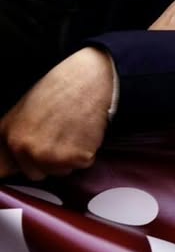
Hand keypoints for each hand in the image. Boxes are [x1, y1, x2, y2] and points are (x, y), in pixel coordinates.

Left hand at [1, 48, 113, 180]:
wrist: (88, 78)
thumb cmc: (60, 89)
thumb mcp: (23, 111)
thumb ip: (15, 137)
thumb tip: (9, 161)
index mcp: (8, 135)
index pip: (4, 169)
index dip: (21, 164)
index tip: (30, 160)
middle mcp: (24, 148)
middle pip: (36, 173)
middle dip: (49, 161)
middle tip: (61, 136)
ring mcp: (49, 155)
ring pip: (62, 171)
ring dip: (71, 157)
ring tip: (75, 131)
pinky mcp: (75, 157)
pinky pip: (84, 164)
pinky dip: (89, 151)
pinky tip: (87, 131)